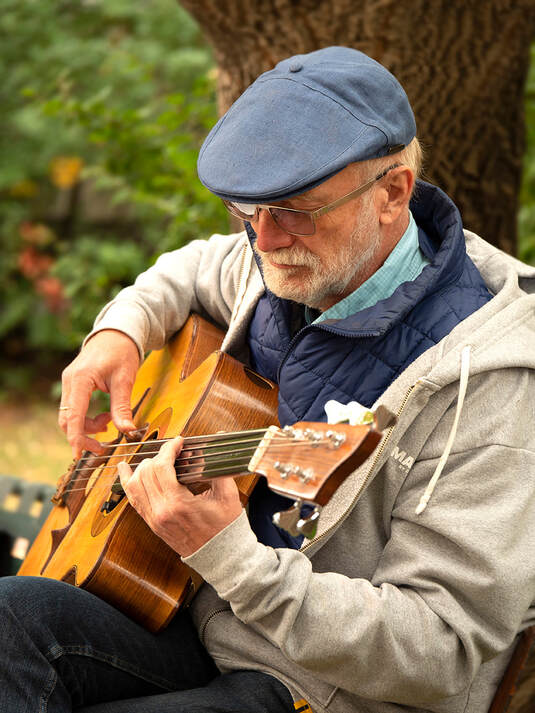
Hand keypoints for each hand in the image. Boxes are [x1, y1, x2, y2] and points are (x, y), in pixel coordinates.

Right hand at [59, 329, 139, 457]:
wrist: (117, 333)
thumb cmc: (122, 352)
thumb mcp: (125, 380)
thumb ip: (122, 406)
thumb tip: (127, 431)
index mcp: (80, 379)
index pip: (74, 416)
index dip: (76, 438)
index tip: (79, 455)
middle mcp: (70, 381)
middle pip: (67, 419)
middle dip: (82, 436)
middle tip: (103, 447)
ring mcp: (69, 382)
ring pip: (70, 415)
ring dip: (87, 426)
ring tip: (109, 423)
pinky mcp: (73, 384)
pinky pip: (74, 408)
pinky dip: (86, 418)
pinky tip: (103, 416)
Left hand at [118, 437, 242, 556]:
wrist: (220, 556)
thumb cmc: (225, 527)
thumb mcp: (227, 495)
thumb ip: (219, 465)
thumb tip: (217, 438)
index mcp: (177, 504)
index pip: (161, 467)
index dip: (168, 449)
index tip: (178, 442)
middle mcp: (160, 512)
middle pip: (146, 473)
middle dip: (158, 456)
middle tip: (173, 452)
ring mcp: (153, 519)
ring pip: (133, 485)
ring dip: (142, 467)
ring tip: (153, 459)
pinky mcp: (151, 523)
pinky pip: (133, 499)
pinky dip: (128, 483)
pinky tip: (125, 470)